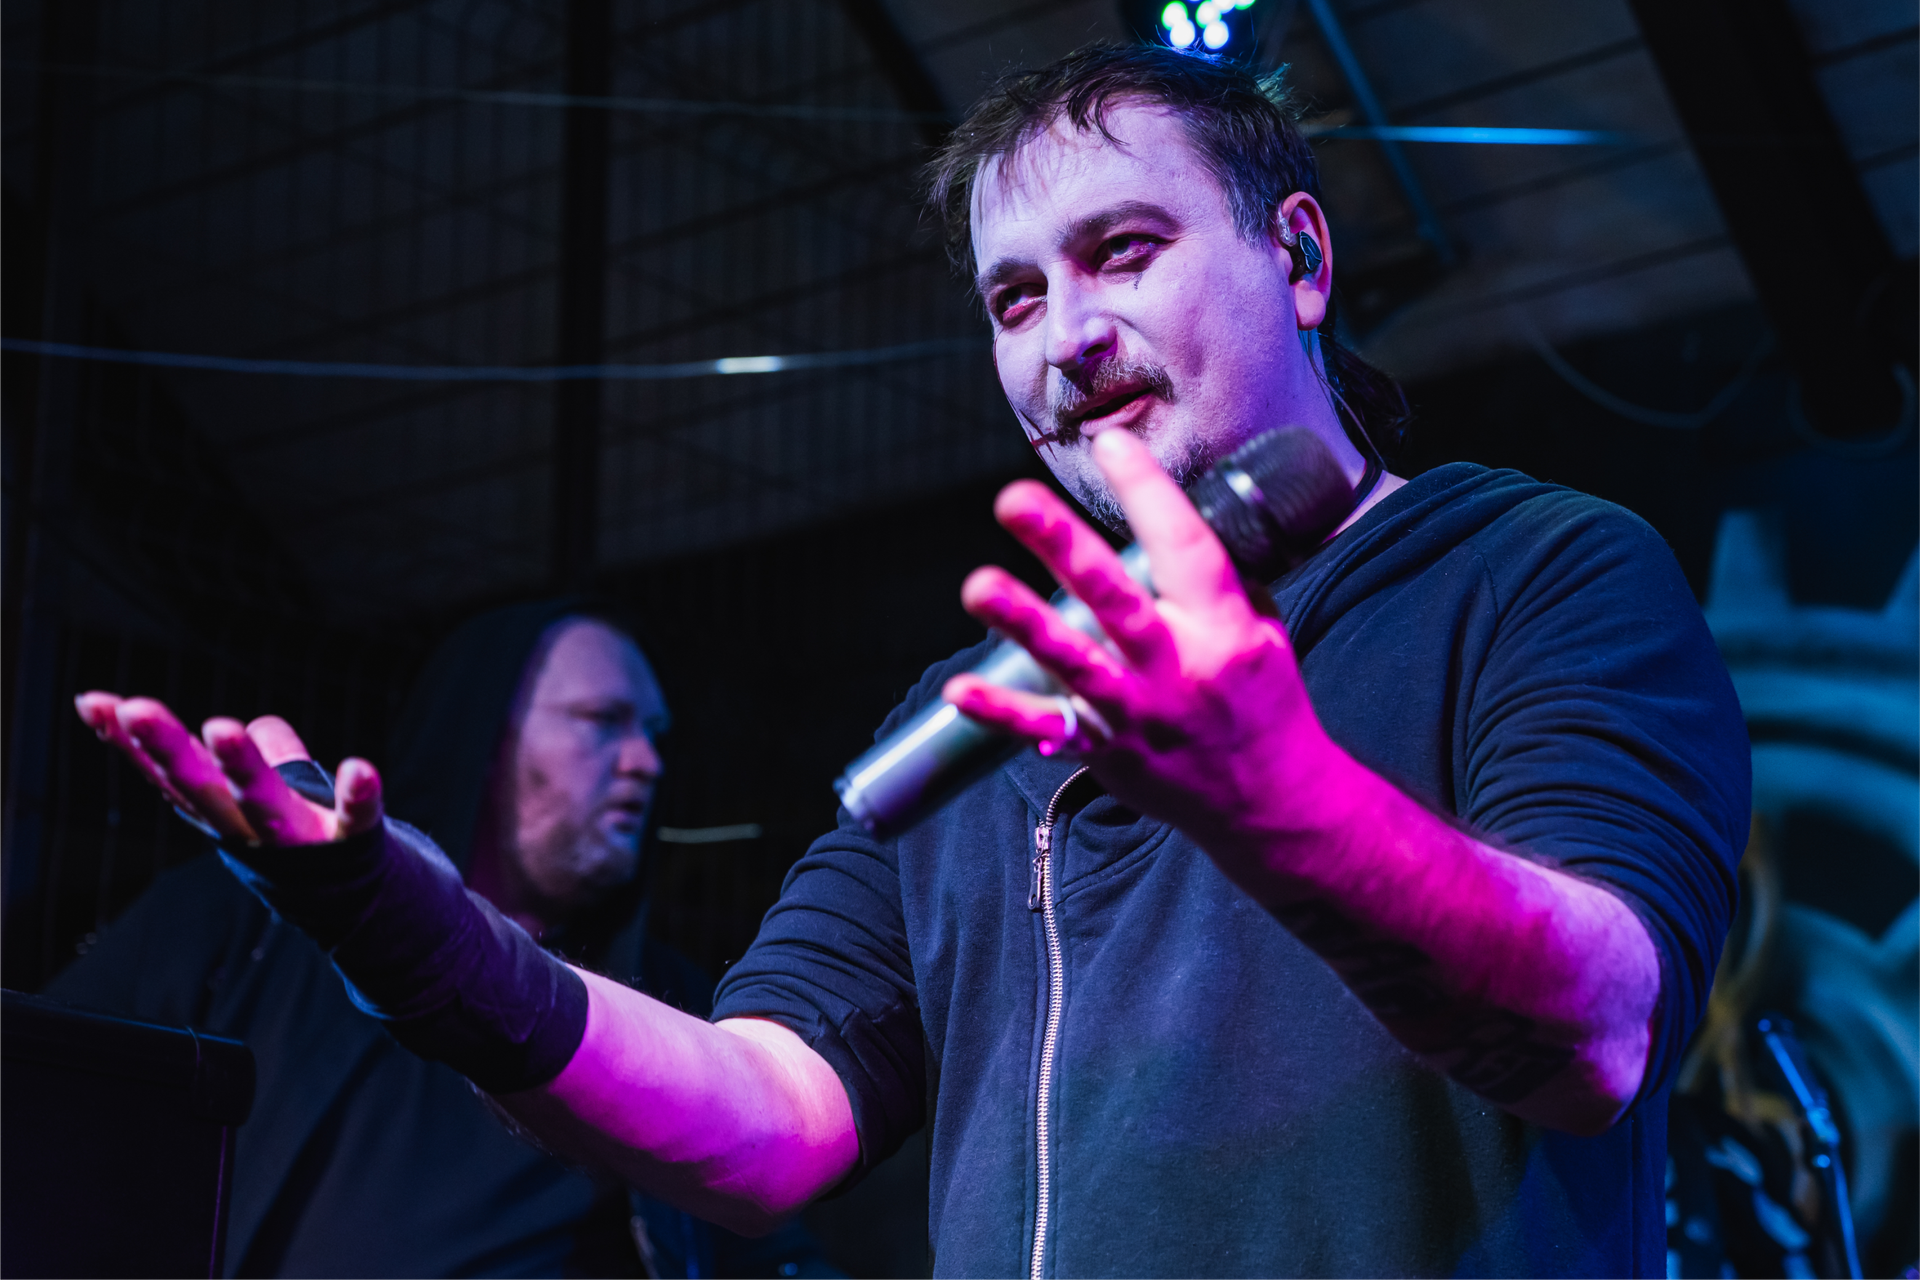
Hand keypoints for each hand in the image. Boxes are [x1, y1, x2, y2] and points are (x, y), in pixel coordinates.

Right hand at [74, 692, 383, 845]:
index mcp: (220, 808)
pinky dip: (357, 795)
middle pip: (200, 786)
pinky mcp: (350, 841)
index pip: (167, 773)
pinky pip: (356, 816)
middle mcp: (247, 825)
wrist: (352, 901)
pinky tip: (361, 769)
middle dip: (168, 748)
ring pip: (262, 801)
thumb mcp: (258, 789)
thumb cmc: (294, 834)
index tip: (94, 703)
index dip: (129, 742)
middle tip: (138, 710)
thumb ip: (244, 755)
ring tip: (222, 728)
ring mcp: (296, 837)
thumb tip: (221, 726)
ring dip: (241, 766)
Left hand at [944, 430, 1347, 871]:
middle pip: (1115, 599)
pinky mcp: (1104, 751)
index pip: (1185, 547)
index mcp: (1224, 628)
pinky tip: (958, 690)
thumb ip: (1217, 578)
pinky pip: (1045, 729)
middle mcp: (1177, 668)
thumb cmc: (1264, 704)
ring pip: (1073, 662)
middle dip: (1064, 546)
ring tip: (977, 586)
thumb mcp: (1263, 631)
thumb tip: (1170, 513)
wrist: (1273, 806)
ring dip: (1023, 623)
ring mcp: (1136, 713)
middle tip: (1014, 499)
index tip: (1109, 444)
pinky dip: (1000, 713)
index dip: (1147, 492)